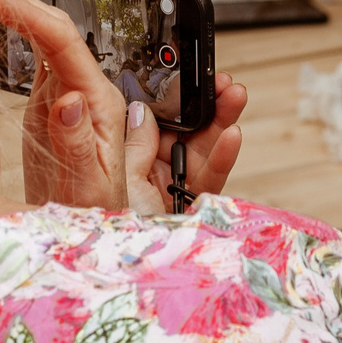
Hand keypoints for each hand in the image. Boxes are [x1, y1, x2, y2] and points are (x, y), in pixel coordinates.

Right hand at [0, 0, 130, 209]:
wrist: (85, 230)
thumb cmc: (91, 212)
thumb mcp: (88, 186)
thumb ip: (77, 143)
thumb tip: (69, 99)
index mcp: (99, 103)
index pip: (65, 43)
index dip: (31, 14)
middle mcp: (87, 91)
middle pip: (58, 32)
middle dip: (22, 2)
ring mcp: (69, 94)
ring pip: (47, 40)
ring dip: (20, 12)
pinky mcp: (52, 103)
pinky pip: (39, 59)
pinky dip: (20, 34)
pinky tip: (5, 16)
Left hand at [122, 71, 246, 217]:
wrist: (116, 268)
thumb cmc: (108, 225)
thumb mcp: (118, 179)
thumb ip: (134, 146)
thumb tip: (142, 112)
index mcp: (132, 155)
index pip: (156, 117)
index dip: (173, 95)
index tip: (186, 74)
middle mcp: (156, 167)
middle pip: (187, 128)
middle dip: (206, 103)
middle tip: (218, 80)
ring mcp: (177, 185)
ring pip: (205, 147)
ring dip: (221, 120)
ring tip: (233, 96)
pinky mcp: (193, 204)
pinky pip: (211, 178)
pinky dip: (222, 157)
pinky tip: (231, 135)